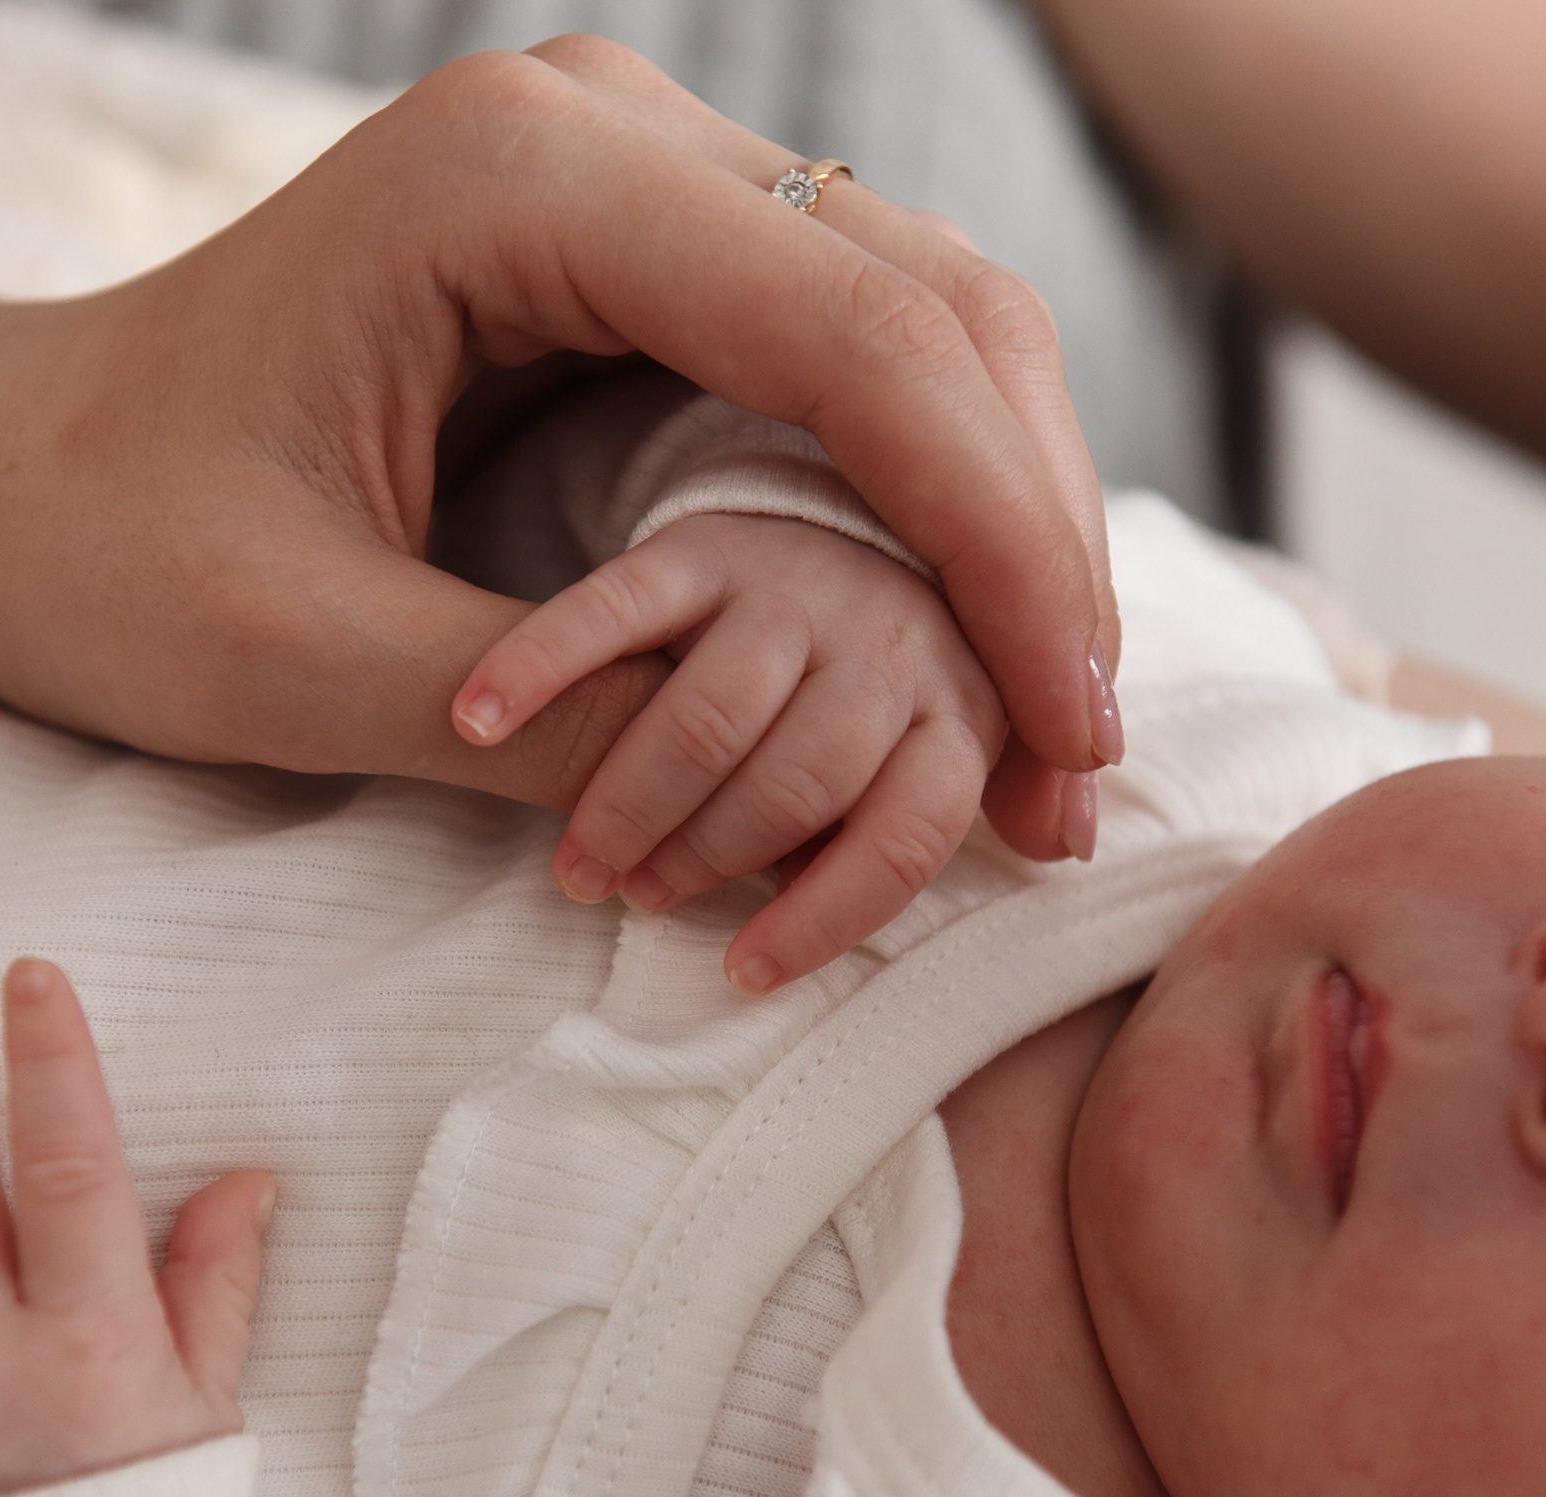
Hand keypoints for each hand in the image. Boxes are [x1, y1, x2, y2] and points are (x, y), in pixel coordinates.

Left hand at [0, 37, 1117, 848]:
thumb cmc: (83, 549)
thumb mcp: (295, 664)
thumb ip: (551, 724)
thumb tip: (806, 789)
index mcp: (522, 180)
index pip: (859, 340)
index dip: (997, 543)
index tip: (1067, 735)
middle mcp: (603, 135)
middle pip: (934, 309)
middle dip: (1032, 540)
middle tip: (1076, 767)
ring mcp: (626, 182)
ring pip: (919, 332)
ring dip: (1000, 528)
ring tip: (1046, 738)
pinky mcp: (627, 261)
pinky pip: (839, 369)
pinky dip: (918, 511)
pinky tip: (958, 652)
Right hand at [453, 513, 1009, 990]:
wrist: (846, 477)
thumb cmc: (883, 642)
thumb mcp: (963, 701)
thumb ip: (996, 772)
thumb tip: (1063, 846)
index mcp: (962, 685)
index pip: (904, 832)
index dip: (822, 918)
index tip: (744, 972)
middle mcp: (891, 626)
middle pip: (797, 783)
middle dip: (710, 860)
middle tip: (635, 897)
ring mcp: (794, 575)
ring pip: (712, 717)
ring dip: (634, 803)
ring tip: (582, 862)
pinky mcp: (700, 533)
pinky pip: (615, 607)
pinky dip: (542, 667)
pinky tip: (482, 722)